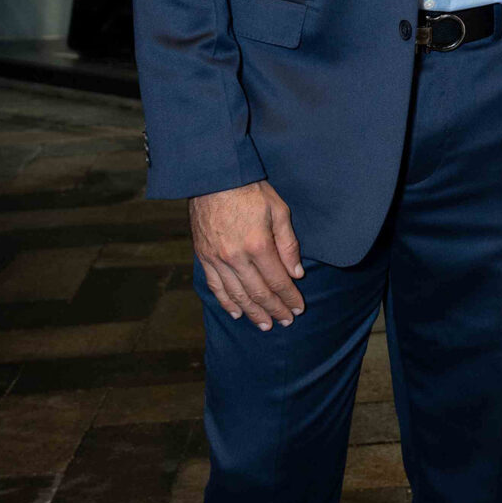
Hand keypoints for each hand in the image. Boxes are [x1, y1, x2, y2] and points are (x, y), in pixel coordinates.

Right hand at [190, 181, 305, 327]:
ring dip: (253, 313)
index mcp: (258, 245)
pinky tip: (237, 313)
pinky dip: (227, 303)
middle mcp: (236, 257)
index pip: (278, 281)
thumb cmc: (250, 190)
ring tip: (265, 325)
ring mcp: (217, 259)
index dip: (289, 298)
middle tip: (286, 321)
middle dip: (274, 310)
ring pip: (237, 295)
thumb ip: (288, 244)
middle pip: (259, 293)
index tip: (298, 308)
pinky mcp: (204, 257)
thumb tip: (296, 274)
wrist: (213, 177)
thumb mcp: (278, 210)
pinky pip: (216, 286)